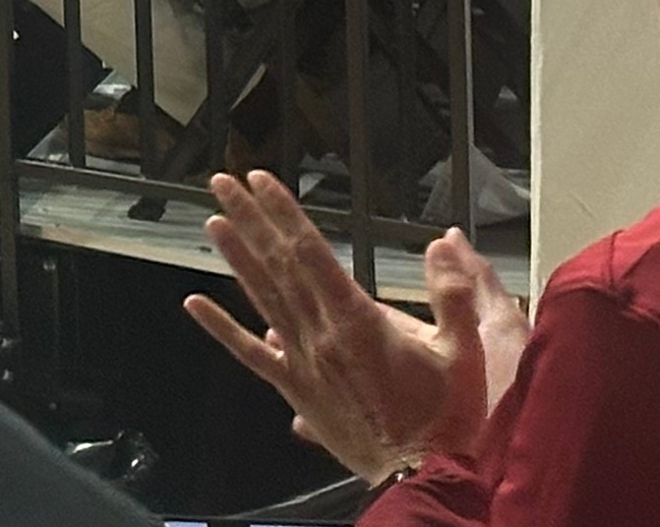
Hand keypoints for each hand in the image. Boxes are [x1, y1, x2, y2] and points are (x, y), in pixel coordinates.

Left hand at [185, 173, 506, 484]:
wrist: (423, 479)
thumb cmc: (446, 420)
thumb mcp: (465, 354)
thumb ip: (454, 294)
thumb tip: (442, 242)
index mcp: (359, 322)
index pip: (311, 252)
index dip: (285, 212)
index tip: (261, 180)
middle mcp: (321, 336)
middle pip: (279, 266)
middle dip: (251, 220)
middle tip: (224, 183)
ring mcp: (304, 362)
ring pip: (262, 299)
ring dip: (236, 258)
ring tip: (213, 222)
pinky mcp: (297, 390)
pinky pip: (250, 354)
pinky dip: (220, 328)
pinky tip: (194, 305)